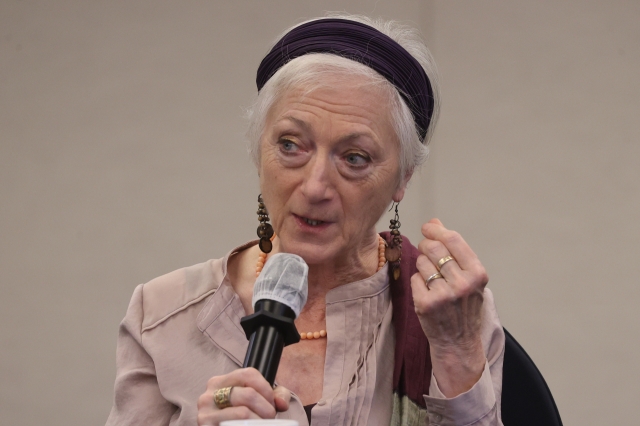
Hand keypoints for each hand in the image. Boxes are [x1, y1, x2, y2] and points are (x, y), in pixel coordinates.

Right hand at [197, 368, 290, 424]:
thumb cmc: (239, 419)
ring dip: (259, 422)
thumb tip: (281, 403)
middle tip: (268, 418)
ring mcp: (206, 413)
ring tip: (259, 424)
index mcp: (220, 382)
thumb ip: (274, 395)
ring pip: (243, 413)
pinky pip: (235, 425)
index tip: (271, 402)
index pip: (249, 374)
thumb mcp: (255, 402)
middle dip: (266, 409)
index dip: (266, 389)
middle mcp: (209, 395)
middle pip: (249, 394)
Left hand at [411, 218, 487, 396]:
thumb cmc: (464, 308)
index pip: (453, 240)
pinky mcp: (426, 304)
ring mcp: (444, 295)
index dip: (437, 230)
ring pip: (421, 262)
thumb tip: (435, 222)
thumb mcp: (469, 278)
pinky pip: (414, 278)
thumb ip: (455, 250)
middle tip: (425, 250)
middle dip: (426, 245)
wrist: (458, 343)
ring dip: (422, 265)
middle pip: (434, 248)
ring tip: (431, 279)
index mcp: (477, 274)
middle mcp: (462, 284)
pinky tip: (426, 292)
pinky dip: (417, 282)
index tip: (428, 227)